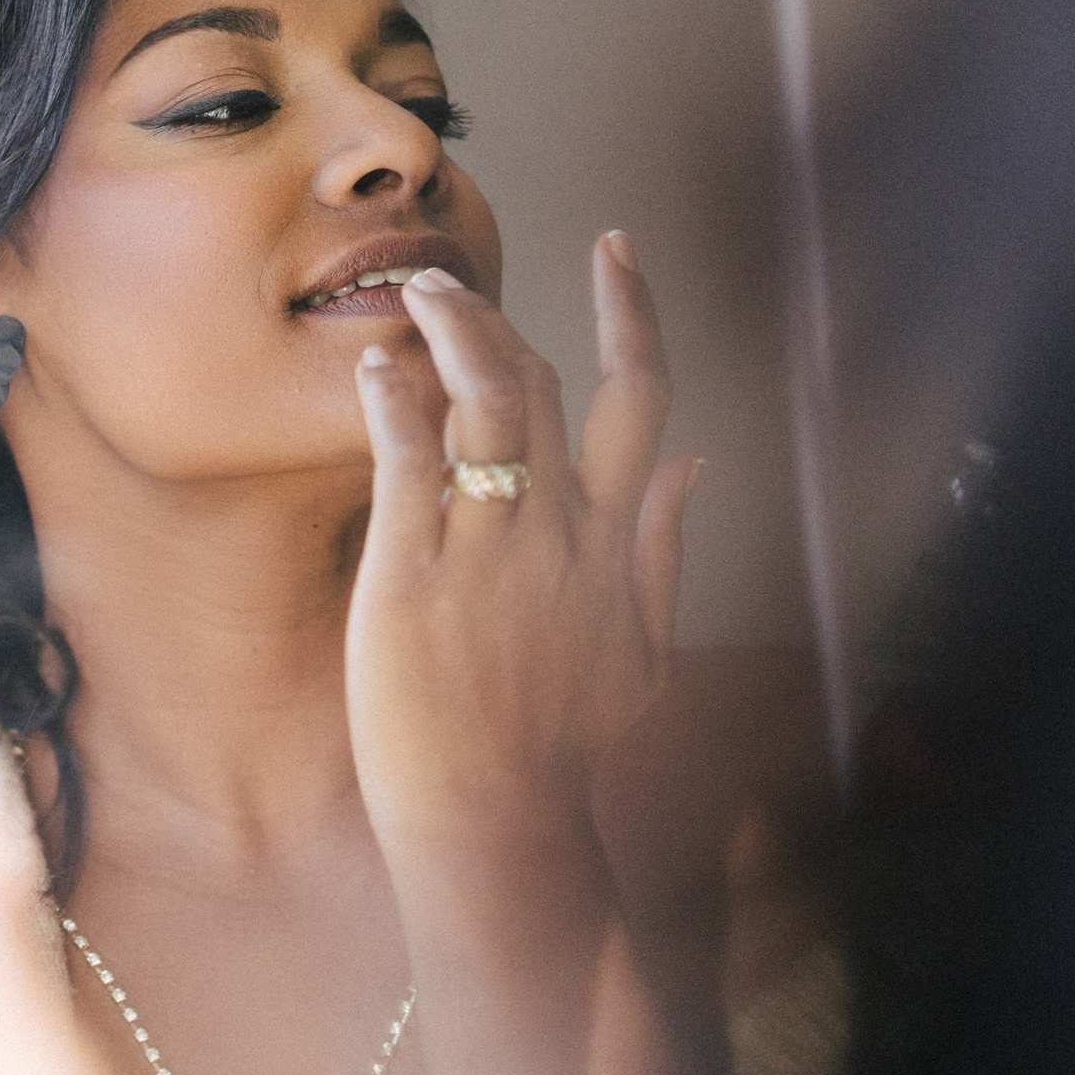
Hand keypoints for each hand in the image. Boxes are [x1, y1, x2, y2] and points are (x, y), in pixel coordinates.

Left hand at [345, 231, 696, 843]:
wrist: (499, 823)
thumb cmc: (559, 748)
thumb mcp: (643, 650)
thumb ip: (666, 550)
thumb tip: (698, 466)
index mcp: (614, 544)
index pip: (642, 401)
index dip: (633, 314)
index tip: (617, 250)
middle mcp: (561, 533)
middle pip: (551, 384)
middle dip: (500, 314)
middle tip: (444, 275)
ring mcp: (491, 551)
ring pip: (487, 402)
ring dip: (452, 330)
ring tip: (413, 291)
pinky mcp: (415, 576)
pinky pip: (410, 463)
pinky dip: (396, 403)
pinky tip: (376, 368)